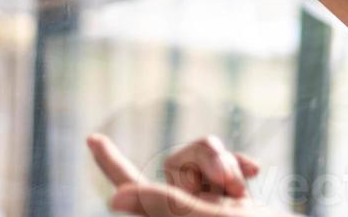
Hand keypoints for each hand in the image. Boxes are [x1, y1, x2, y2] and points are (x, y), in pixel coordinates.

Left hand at [87, 132, 289, 215]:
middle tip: (231, 183)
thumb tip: (113, 200)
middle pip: (179, 160)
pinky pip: (229, 162)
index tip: (91, 137)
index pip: (131, 186)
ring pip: (205, 155)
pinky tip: (256, 174)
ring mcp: (211, 203)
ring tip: (243, 186)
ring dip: (225, 163)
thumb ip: (164, 204)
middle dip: (206, 158)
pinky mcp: (234, 198)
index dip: (111, 163)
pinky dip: (241, 164)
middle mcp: (186, 210)